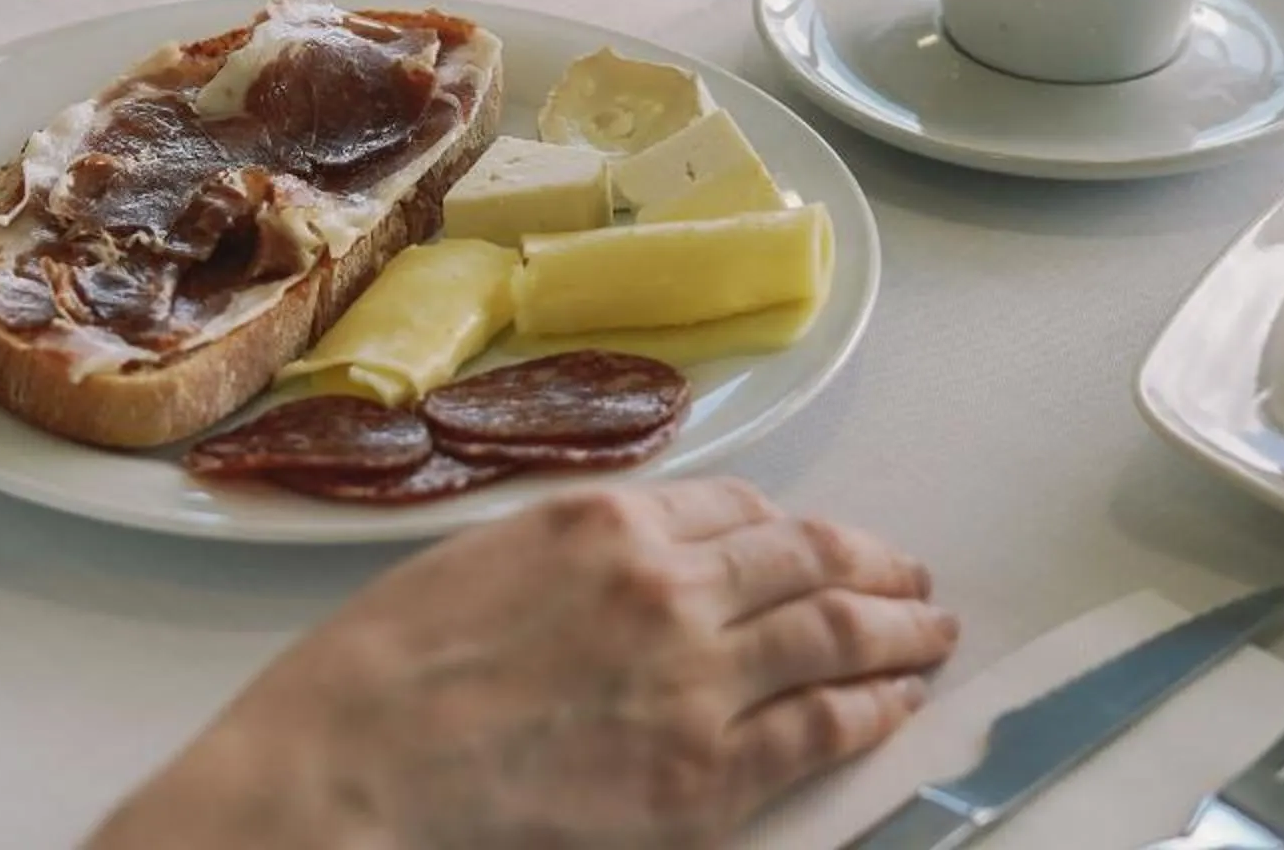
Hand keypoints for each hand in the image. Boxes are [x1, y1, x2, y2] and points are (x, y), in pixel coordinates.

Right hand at [90, 480, 958, 849]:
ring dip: (896, 629)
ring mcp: (694, 679)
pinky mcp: (704, 775)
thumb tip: (630, 565)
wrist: (353, 771)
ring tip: (931, 629)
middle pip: (805, 560)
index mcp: (606, 521)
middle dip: (870, 566)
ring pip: (832, 633)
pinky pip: (820, 728)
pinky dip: (872, 709)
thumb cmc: (383, 676)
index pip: (739, 509)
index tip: (814, 541)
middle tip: (909, 577)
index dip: (790, 528)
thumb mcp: (481, 562)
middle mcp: (668, 585)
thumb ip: (573, 557)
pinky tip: (896, 703)